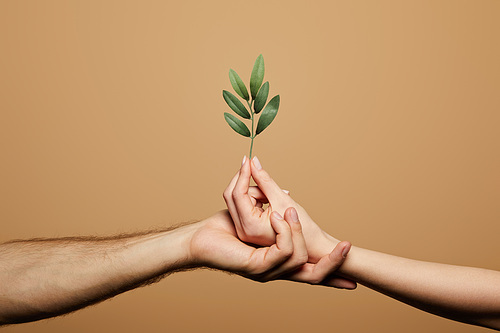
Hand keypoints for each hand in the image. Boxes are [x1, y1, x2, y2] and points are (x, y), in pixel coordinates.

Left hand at [189, 209, 354, 287]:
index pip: (312, 273)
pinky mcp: (256, 267)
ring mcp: (267, 272)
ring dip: (299, 232)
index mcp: (277, 261)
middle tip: (348, 246)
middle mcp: (275, 271)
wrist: (200, 238)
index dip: (334, 276)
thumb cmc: (224, 227)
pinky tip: (277, 216)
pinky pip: (282, 252)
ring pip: (299, 260)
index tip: (355, 282)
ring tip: (291, 210)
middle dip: (334, 263)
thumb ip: (271, 204)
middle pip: (314, 277)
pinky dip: (285, 232)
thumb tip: (287, 194)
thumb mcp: (254, 210)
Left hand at [224, 156, 339, 262]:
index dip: (243, 173)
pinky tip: (271, 201)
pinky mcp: (248, 230)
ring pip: (241, 200)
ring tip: (276, 195)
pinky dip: (257, 200)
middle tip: (258, 170)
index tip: (248, 158)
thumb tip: (253, 161)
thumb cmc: (301, 226)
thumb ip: (264, 179)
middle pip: (235, 196)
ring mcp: (244, 231)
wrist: (311, 247)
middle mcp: (243, 230)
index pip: (238, 193)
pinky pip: (246, 207)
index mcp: (249, 225)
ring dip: (256, 192)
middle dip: (249, 182)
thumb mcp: (282, 198)